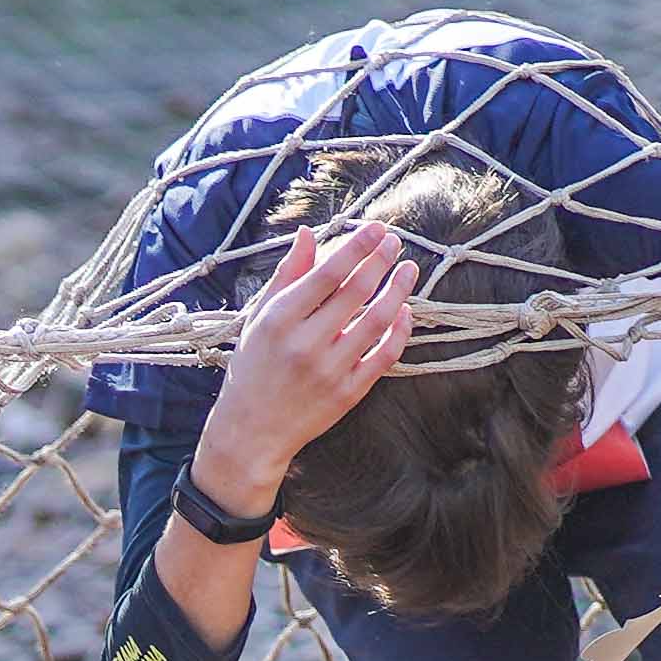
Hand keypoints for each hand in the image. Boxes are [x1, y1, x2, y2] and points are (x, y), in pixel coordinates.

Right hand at [201, 222, 415, 494]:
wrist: (252, 431)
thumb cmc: (253, 367)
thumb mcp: (259, 318)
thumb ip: (286, 275)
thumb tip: (308, 233)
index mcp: (280, 320)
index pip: (328, 273)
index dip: (357, 247)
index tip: (377, 229)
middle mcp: (305, 344)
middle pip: (356, 291)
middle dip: (380, 260)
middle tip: (395, 242)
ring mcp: (329, 370)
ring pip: (377, 321)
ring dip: (398, 291)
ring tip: (408, 270)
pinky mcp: (348, 393)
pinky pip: (384, 356)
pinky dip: (399, 331)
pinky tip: (405, 311)